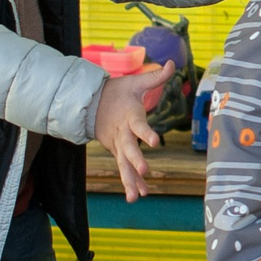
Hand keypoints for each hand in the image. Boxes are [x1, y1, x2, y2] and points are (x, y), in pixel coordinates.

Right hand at [92, 59, 173, 199]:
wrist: (89, 103)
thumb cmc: (117, 92)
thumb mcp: (135, 83)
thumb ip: (155, 77)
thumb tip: (171, 64)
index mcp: (129, 116)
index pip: (138, 125)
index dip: (146, 133)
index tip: (155, 141)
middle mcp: (122, 133)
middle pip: (128, 149)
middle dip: (135, 160)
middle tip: (143, 170)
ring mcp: (117, 145)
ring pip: (123, 165)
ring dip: (130, 180)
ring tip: (137, 196)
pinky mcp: (115, 152)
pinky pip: (123, 169)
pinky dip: (130, 182)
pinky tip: (137, 196)